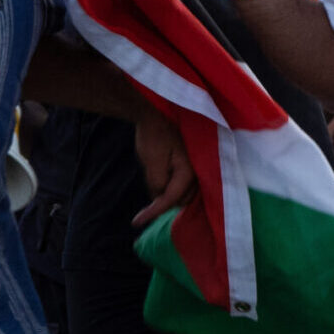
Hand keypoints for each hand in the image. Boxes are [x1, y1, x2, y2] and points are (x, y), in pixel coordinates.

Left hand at [130, 105, 195, 226]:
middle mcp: (197, 172)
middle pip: (180, 200)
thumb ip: (157, 182)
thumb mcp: (151, 160)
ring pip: (181, 192)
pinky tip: (159, 170)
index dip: (153, 212)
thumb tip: (160, 198)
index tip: (136, 222)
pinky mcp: (190, 164)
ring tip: (153, 173)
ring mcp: (195, 168)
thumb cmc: (154, 134)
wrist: (156, 111)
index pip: (171, 199)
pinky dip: (169, 184)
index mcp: (188, 171)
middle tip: (145, 193)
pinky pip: (181, 183)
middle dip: (162, 200)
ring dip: (166, 192)